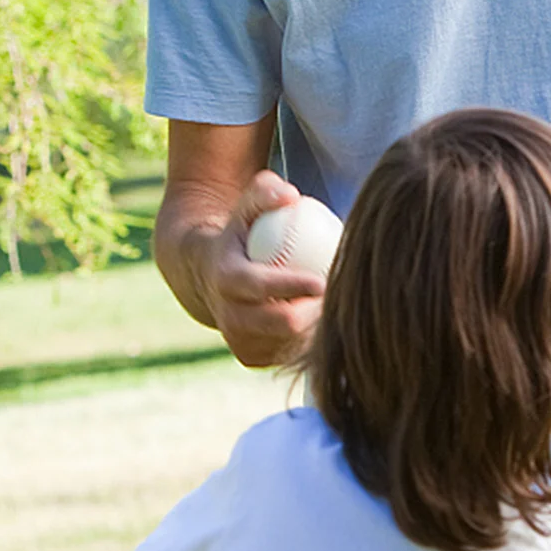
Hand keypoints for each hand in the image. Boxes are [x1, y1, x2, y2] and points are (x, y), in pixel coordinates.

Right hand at [197, 172, 327, 367]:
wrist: (206, 275)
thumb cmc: (240, 233)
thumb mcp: (246, 207)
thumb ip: (265, 193)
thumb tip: (291, 194)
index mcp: (225, 280)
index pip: (259, 286)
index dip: (291, 286)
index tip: (322, 280)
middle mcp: (229, 317)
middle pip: (282, 323)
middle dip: (315, 314)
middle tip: (345, 297)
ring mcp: (240, 342)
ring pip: (291, 343)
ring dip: (316, 328)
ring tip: (341, 309)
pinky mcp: (252, 357)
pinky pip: (290, 354)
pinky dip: (310, 341)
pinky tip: (329, 322)